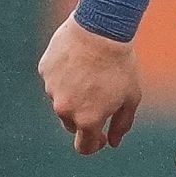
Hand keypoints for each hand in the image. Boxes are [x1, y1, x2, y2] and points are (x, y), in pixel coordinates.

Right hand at [39, 15, 143, 154]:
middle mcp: (65, 109)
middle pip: (71, 124)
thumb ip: (121, 124)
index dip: (95, 144)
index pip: (84, 146)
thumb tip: (113, 142)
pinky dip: (64, 75)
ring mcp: (51, 89)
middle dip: (84, 117)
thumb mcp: (130, 98)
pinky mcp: (45, 70)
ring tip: (91, 72)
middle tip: (99, 98)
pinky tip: (78, 61)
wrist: (101, 30)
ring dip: (73, 94)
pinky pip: (54, 79)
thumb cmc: (120, 65)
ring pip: (61, 100)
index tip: (102, 136)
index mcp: (87, 119)